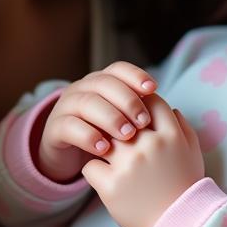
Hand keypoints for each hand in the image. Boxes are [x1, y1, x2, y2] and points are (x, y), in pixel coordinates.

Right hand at [37, 62, 157, 182]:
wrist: (69, 157)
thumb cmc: (105, 137)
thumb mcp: (122, 122)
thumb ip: (139, 113)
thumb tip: (172, 111)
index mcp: (102, 81)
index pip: (119, 69)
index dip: (136, 75)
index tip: (154, 88)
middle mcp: (83, 88)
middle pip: (105, 83)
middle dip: (127, 100)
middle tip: (143, 121)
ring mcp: (66, 106)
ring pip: (87, 102)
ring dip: (109, 117)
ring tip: (127, 135)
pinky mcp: (55, 128)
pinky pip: (69, 126)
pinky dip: (87, 136)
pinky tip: (103, 149)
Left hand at [81, 93, 204, 226]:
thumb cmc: (186, 189)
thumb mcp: (193, 153)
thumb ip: (183, 127)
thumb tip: (171, 109)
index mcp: (171, 135)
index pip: (150, 101)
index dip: (140, 102)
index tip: (134, 111)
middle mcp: (149, 145)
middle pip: (122, 116)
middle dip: (117, 121)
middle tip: (114, 131)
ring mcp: (128, 165)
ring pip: (102, 137)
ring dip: (102, 143)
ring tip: (104, 152)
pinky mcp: (110, 186)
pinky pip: (90, 166)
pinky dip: (93, 169)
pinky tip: (102, 175)